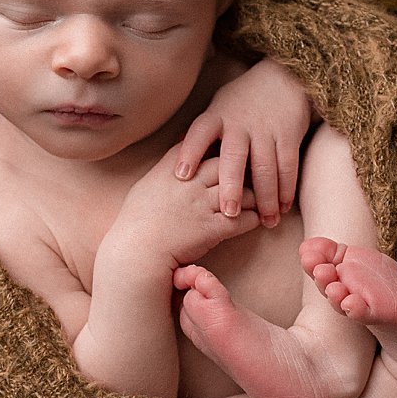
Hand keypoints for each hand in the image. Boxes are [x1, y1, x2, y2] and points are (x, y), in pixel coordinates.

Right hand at [112, 147, 261, 269]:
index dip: (217, 145)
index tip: (228, 148)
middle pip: (226, 163)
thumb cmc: (135, 222)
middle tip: (255, 172)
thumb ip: (164, 169)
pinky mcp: (211, 228)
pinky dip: (253, 219)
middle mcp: (189, 182)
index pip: (201, 144)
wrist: (136, 253)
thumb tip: (178, 157)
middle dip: (242, 166)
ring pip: (240, 190)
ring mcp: (201, 204)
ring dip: (253, 195)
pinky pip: (242, 219)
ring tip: (260, 199)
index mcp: (171, 169)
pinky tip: (256, 220)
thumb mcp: (145, 186)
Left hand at [172, 57, 310, 226]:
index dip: (189, 153)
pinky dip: (287, 189)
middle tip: (229, 211)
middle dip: (232, 186)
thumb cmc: (242, 100)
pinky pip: (288, 165)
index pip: (198, 134)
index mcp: (216, 117)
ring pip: (265, 167)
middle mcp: (239, 124)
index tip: (181, 176)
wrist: (283, 77)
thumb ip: (201, 136)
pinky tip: (283, 207)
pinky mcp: (288, 134)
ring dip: (266, 198)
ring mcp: (265, 129)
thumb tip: (173, 160)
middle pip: (234, 157)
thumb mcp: (217, 108)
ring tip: (266, 221)